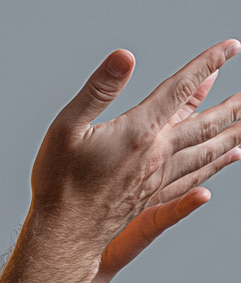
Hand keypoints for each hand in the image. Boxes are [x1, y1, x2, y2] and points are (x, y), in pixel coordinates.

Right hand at [31, 42, 240, 270]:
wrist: (63, 235)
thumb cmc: (58, 181)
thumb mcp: (67, 126)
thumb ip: (99, 89)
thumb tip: (125, 57)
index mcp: (140, 133)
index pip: (181, 90)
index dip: (207, 65)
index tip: (230, 47)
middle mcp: (157, 156)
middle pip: (205, 125)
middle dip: (233, 107)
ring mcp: (157, 179)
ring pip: (205, 153)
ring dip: (230, 137)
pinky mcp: (152, 198)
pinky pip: (193, 177)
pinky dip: (212, 167)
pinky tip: (225, 162)